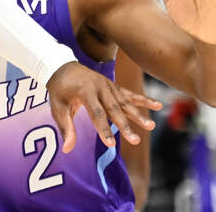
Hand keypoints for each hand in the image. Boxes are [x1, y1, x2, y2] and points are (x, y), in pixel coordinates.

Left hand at [47, 62, 161, 152]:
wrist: (62, 66)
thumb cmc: (59, 90)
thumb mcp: (57, 107)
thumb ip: (65, 127)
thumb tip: (68, 149)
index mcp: (85, 91)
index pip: (97, 113)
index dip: (104, 129)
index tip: (111, 145)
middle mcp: (100, 87)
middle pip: (114, 109)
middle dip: (125, 126)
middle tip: (135, 141)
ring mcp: (109, 85)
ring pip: (125, 102)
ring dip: (138, 114)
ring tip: (151, 126)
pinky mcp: (114, 86)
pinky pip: (130, 94)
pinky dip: (144, 100)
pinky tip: (158, 105)